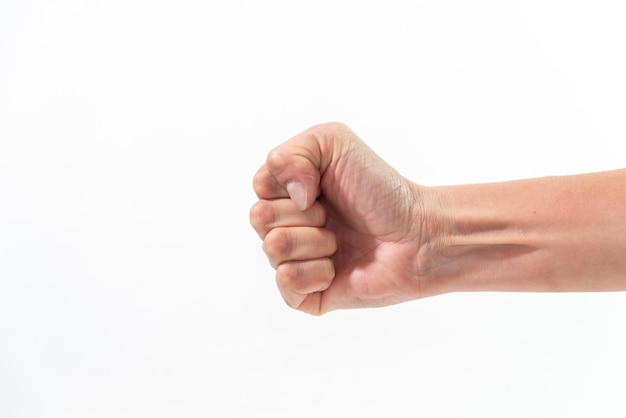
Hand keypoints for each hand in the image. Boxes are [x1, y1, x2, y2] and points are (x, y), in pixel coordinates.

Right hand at [250, 123, 437, 314]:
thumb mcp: (334, 142)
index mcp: (289, 194)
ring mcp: (296, 262)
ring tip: (340, 241)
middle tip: (334, 216)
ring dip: (314, 241)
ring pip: (273, 248)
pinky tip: (337, 269)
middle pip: (259, 217)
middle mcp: (288, 227)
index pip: (259, 185)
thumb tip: (289, 196)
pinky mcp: (306, 295)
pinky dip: (316, 272)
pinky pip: (286, 282)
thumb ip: (292, 152)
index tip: (322, 187)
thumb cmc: (379, 189)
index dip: (292, 183)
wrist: (417, 234)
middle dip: (304, 212)